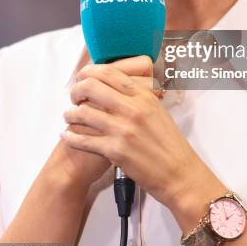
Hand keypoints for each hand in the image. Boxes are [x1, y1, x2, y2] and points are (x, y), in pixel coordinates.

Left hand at [59, 54, 163, 189]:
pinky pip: (84, 140)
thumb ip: (139, 97)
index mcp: (144, 96)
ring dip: (70, 114)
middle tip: (74, 97)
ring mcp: (123, 130)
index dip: (89, 72)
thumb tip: (118, 87)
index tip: (82, 77)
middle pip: (91, 87)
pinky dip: (71, 137)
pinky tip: (67, 135)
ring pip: (83, 113)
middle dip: (76, 90)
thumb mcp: (158, 110)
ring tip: (69, 116)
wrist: (179, 173)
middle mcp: (132, 109)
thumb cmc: (170, 143)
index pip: (109, 72)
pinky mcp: (115, 151)